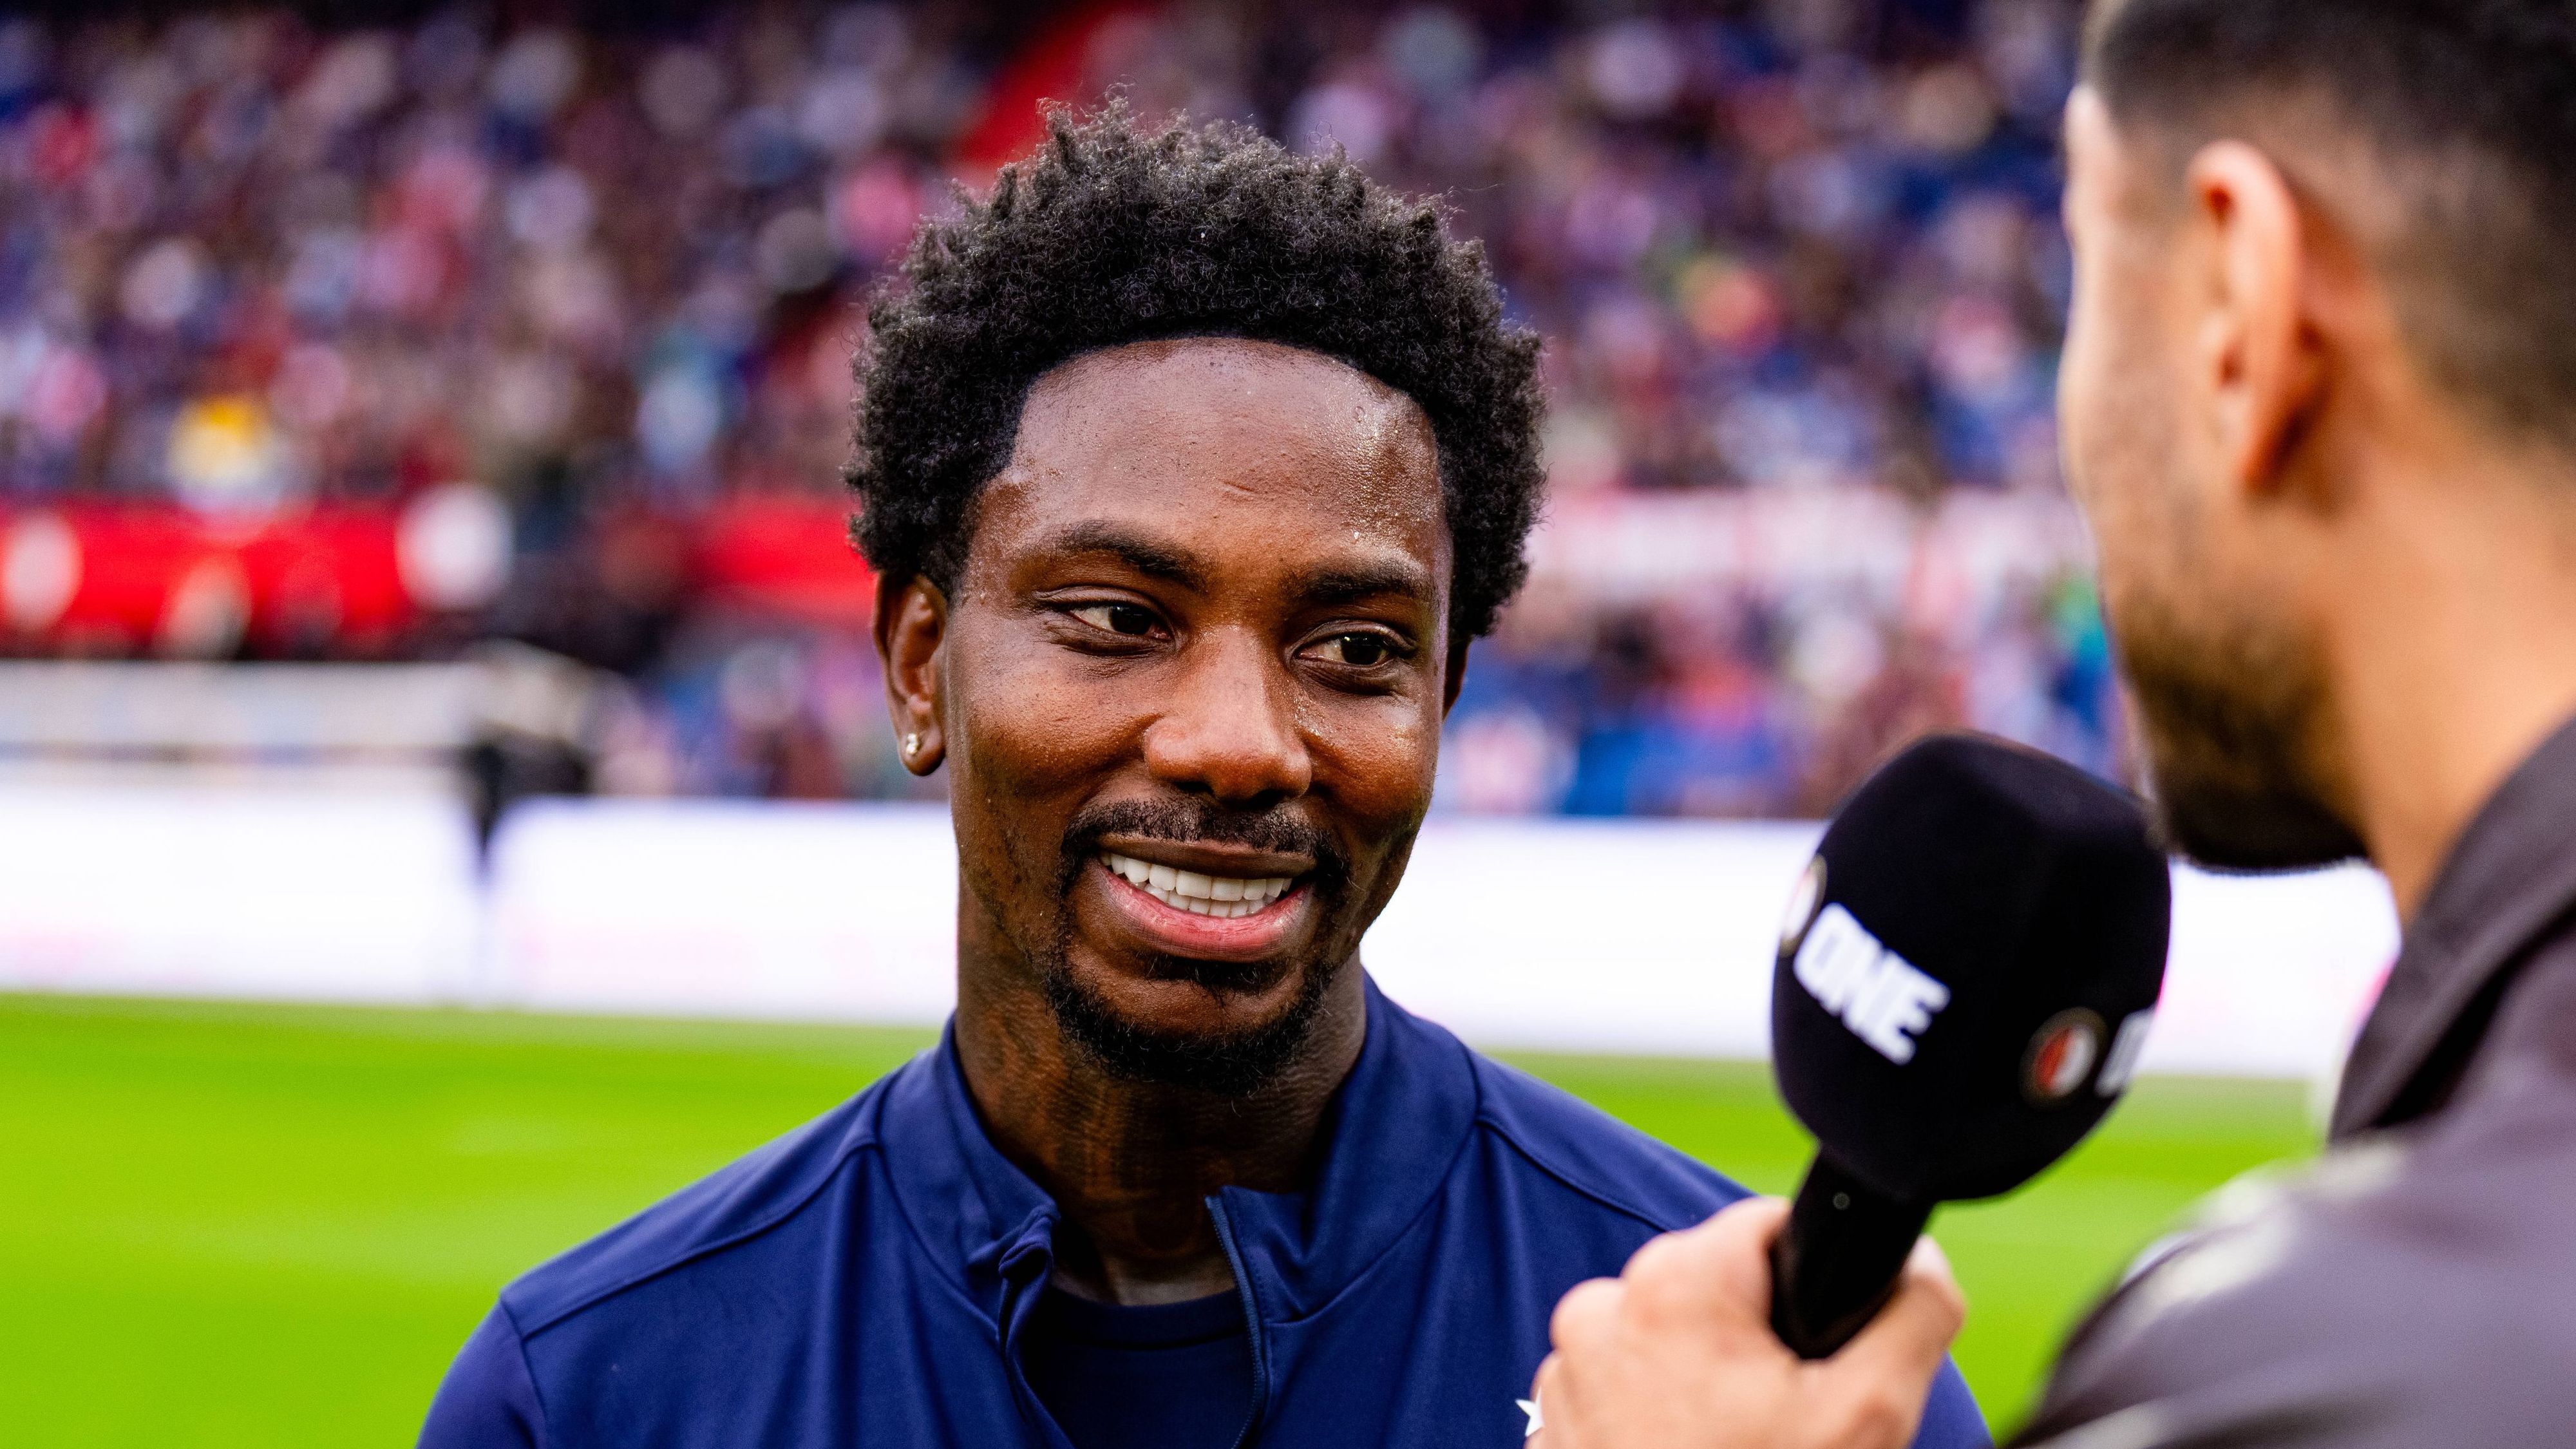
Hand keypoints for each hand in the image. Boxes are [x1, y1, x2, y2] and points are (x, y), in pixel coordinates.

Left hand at [1527, 1197, 1964, 1448]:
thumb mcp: (1869, 1413)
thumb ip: (1914, 1312)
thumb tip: (1921, 1258)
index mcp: (1673, 1282)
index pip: (1767, 1229)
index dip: (1812, 1284)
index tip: (1819, 1351)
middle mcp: (1602, 1310)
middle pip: (1716, 1288)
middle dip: (1756, 1342)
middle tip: (1783, 1417)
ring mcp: (1568, 1371)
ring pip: (1669, 1341)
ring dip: (1706, 1381)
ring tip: (1736, 1447)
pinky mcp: (1554, 1422)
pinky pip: (1624, 1390)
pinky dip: (1661, 1418)